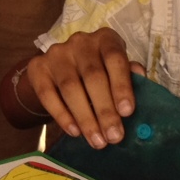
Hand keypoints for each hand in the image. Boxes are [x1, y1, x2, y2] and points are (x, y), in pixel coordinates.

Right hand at [21, 29, 141, 147]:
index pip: (115, 58)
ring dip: (85, 118)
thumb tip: (141, 80)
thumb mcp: (116, 71)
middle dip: (105, 110)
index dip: (121, 85)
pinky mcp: (37, 67)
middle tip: (114, 137)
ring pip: (70, 87)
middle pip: (92, 76)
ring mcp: (56, 53)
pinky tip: (74, 132)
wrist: (60, 71)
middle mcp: (80, 41)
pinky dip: (62, 115)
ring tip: (97, 141)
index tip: (127, 112)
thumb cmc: (99, 72)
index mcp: (105, 39)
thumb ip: (128, 76)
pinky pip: (47, 94)